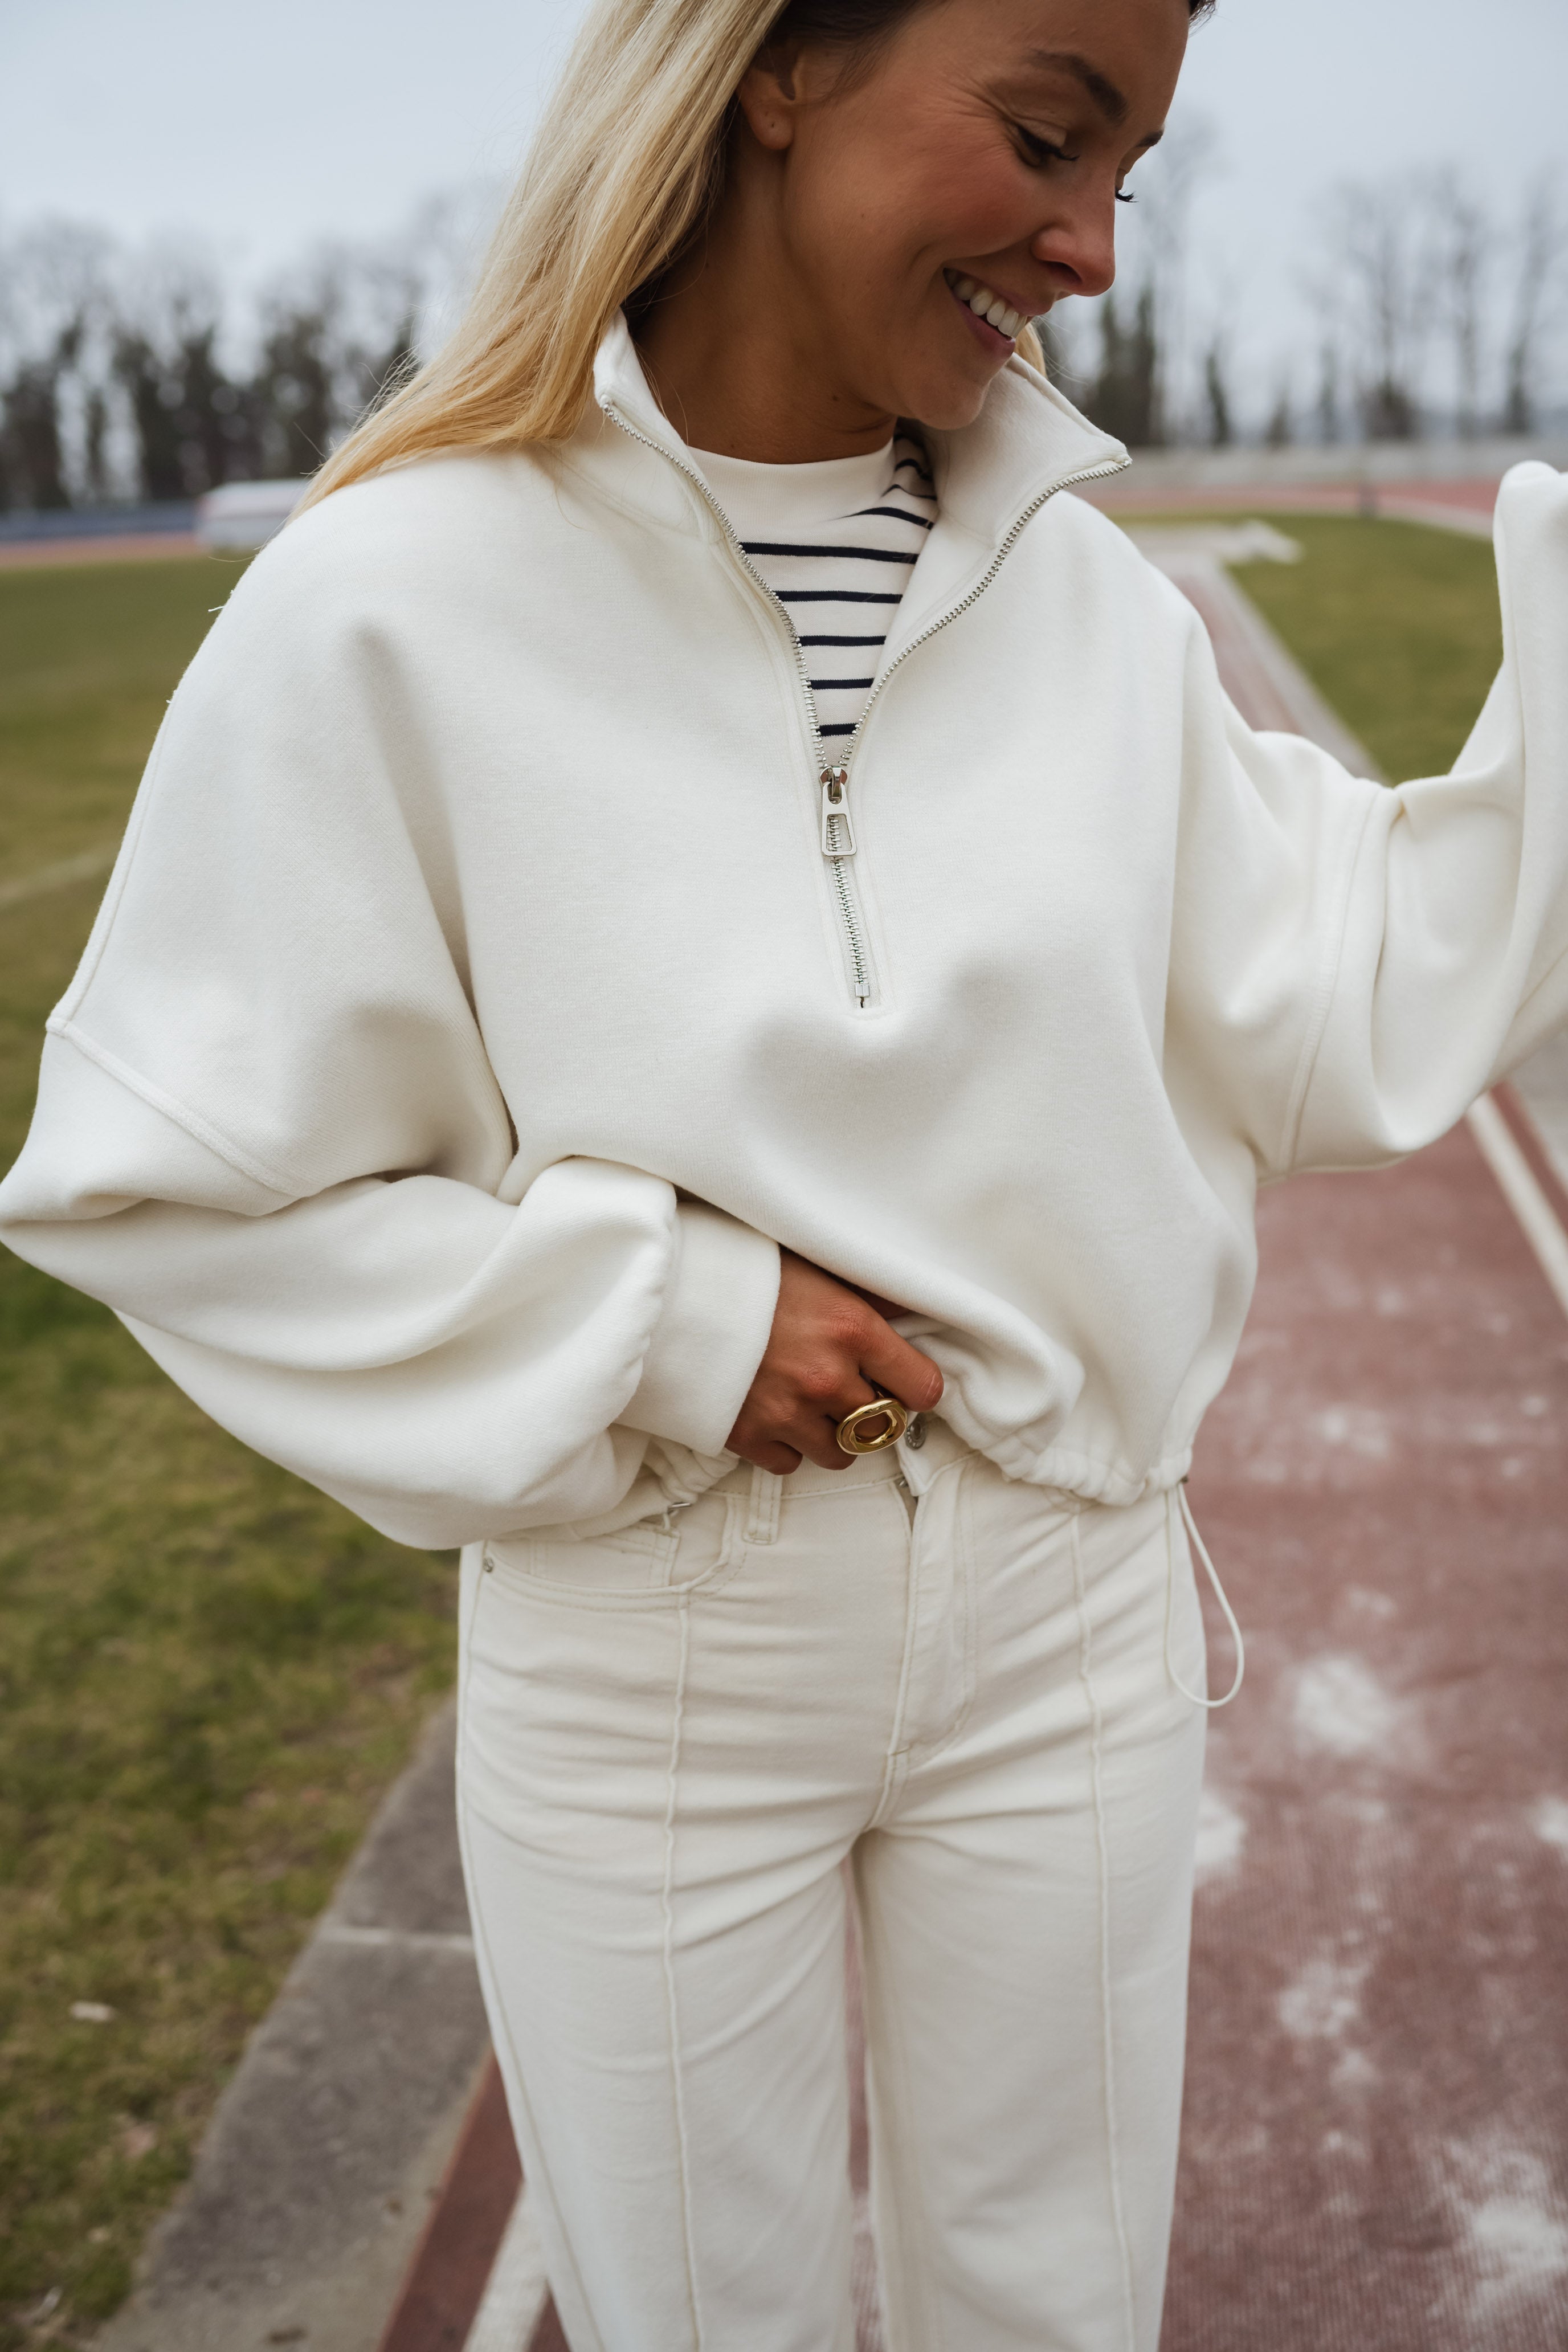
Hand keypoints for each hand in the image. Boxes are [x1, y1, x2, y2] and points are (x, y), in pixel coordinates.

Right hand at [725, 1251, 943, 1474]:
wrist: (668, 1290)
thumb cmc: (748, 1272)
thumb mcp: (819, 1267)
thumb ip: (871, 1295)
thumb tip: (916, 1309)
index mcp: (852, 1328)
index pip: (922, 1387)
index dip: (916, 1387)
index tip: (903, 1382)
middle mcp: (827, 1377)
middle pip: (883, 1425)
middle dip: (871, 1410)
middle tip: (848, 1387)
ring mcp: (787, 1412)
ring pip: (840, 1454)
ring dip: (832, 1434)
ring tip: (810, 1402)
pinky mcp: (748, 1436)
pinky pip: (789, 1464)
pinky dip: (787, 1446)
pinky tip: (774, 1412)